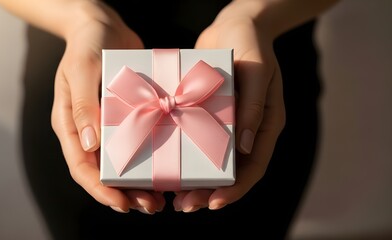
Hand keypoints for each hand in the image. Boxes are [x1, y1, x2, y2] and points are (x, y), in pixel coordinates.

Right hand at [50, 1, 164, 213]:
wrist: (103, 24)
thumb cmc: (87, 43)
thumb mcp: (82, 69)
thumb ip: (83, 104)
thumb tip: (90, 144)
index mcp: (70, 124)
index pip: (82, 166)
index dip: (100, 189)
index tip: (122, 203)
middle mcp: (89, 129)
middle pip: (104, 172)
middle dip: (125, 193)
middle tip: (151, 206)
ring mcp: (108, 124)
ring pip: (123, 162)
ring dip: (140, 182)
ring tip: (161, 197)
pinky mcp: (128, 115)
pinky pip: (138, 142)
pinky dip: (150, 158)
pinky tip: (167, 167)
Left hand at [173, 1, 285, 211]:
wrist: (234, 24)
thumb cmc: (251, 43)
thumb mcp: (256, 70)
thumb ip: (254, 105)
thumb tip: (245, 146)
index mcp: (266, 124)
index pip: (253, 166)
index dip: (236, 189)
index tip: (214, 203)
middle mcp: (248, 129)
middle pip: (230, 172)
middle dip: (209, 192)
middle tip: (185, 206)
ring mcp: (227, 123)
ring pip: (212, 162)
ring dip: (195, 181)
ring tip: (174, 197)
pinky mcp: (208, 114)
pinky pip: (197, 140)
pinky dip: (185, 156)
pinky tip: (167, 166)